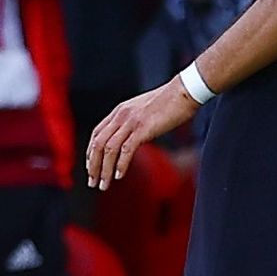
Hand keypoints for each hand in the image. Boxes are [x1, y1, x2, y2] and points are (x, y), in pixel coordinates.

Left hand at [86, 76, 200, 189]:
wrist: (185, 91)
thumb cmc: (171, 100)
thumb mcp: (145, 108)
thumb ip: (134, 120)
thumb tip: (133, 136)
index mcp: (121, 110)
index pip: (97, 133)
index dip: (90, 152)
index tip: (91, 166)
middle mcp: (122, 115)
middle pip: (98, 143)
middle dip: (93, 165)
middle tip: (92, 181)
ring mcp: (132, 122)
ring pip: (109, 149)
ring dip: (104, 170)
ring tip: (104, 184)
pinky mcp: (143, 128)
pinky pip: (126, 150)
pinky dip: (121, 165)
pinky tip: (119, 175)